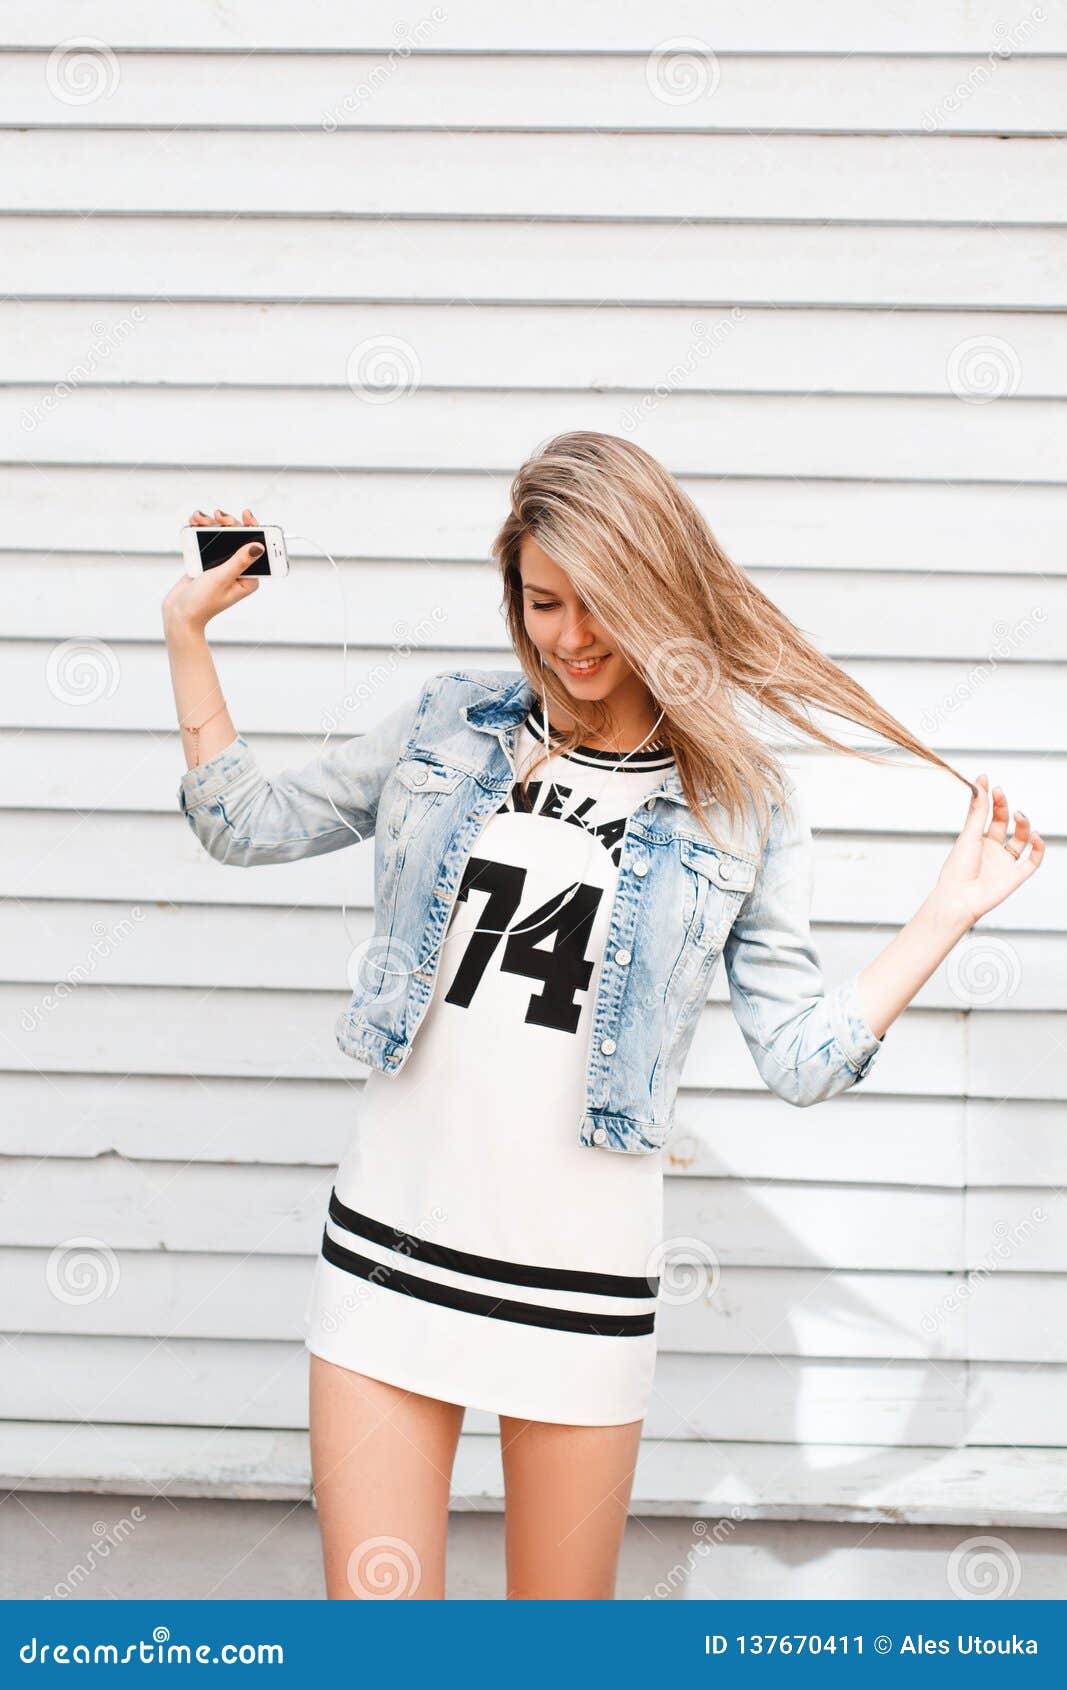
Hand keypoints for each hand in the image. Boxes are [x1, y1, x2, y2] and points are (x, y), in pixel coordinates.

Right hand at [163, 507, 262, 635]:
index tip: (246, 515)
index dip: (253, 528)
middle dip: (228, 524)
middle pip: (238, 538)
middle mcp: (239, 570)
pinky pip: (209, 542)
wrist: (178, 613)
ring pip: (222, 537)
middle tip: (218, 516)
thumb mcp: (222, 578)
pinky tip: (195, 521)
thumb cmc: (202, 602)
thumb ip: (239, 561)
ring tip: (200, 518)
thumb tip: (259, 546)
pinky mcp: (209, 562)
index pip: (255, 548)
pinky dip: (202, 530)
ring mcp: (223, 565)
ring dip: (211, 525)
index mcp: (249, 577)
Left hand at [934, 774, 1044, 928]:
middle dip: (1004, 807)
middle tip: (1000, 792)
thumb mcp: (968, 835)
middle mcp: (992, 850)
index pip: (988, 814)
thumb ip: (978, 812)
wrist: (958, 899)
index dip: (990, 798)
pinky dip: (1038, 848)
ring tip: (1019, 815)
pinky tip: (1036, 836)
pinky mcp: (1016, 876)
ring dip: (1024, 825)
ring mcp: (1005, 862)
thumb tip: (979, 785)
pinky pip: (1033, 861)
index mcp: (977, 840)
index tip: (988, 781)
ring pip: (1022, 839)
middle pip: (1005, 823)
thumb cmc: (957, 870)